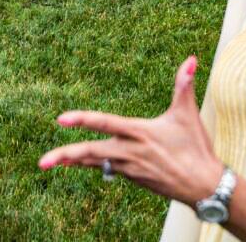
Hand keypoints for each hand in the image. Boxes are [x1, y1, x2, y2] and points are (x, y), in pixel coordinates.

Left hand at [38, 57, 225, 206]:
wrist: (203, 186)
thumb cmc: (196, 148)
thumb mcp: (187, 115)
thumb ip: (184, 85)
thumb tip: (190, 58)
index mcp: (139, 133)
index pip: (105, 123)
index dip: (82, 120)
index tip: (61, 119)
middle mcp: (129, 152)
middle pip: (90, 153)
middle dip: (65, 156)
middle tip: (41, 162)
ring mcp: (129, 168)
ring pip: (95, 163)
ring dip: (73, 161)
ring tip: (51, 162)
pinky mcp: (133, 178)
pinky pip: (107, 169)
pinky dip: (93, 164)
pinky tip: (81, 161)